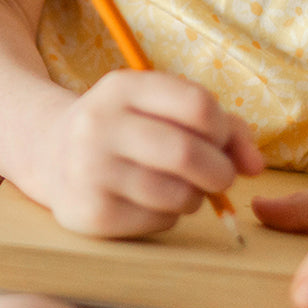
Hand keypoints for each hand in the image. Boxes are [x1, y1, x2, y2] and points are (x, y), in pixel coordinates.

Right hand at [39, 68, 263, 237]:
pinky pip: (156, 221)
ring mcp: (89, 170)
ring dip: (196, 197)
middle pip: (186, 153)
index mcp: (122, 87)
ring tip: (188, 189)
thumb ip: (220, 126)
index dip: (223, 128)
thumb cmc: (128, 126)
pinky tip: (157, 203)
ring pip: (174, 193)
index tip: (224, 141)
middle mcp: (99, 124)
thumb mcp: (163, 106)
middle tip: (223, 177)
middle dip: (219, 170)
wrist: (53, 153)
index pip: (196, 104)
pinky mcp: (89, 214)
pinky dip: (171, 216)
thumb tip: (255, 165)